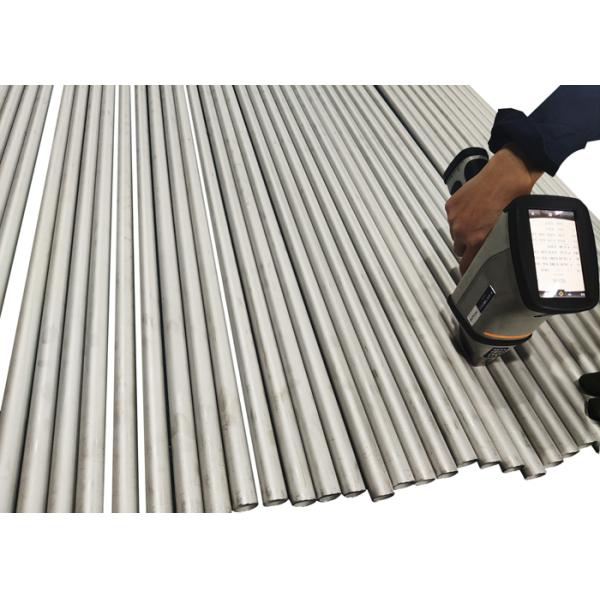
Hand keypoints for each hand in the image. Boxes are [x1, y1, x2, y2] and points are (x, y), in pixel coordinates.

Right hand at [445, 147, 541, 274]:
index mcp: (477, 240)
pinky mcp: (451, 205)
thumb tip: (490, 253)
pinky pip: (452, 217)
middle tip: (479, 236)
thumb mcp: (507, 228)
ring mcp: (455, 217)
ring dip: (463, 229)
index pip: (465, 265)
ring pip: (455, 232)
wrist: (507, 174)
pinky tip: (473, 208)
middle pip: (459, 249)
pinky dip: (460, 215)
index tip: (468, 272)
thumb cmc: (513, 197)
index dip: (468, 270)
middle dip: (467, 245)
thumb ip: (493, 244)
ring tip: (478, 218)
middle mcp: (463, 231)